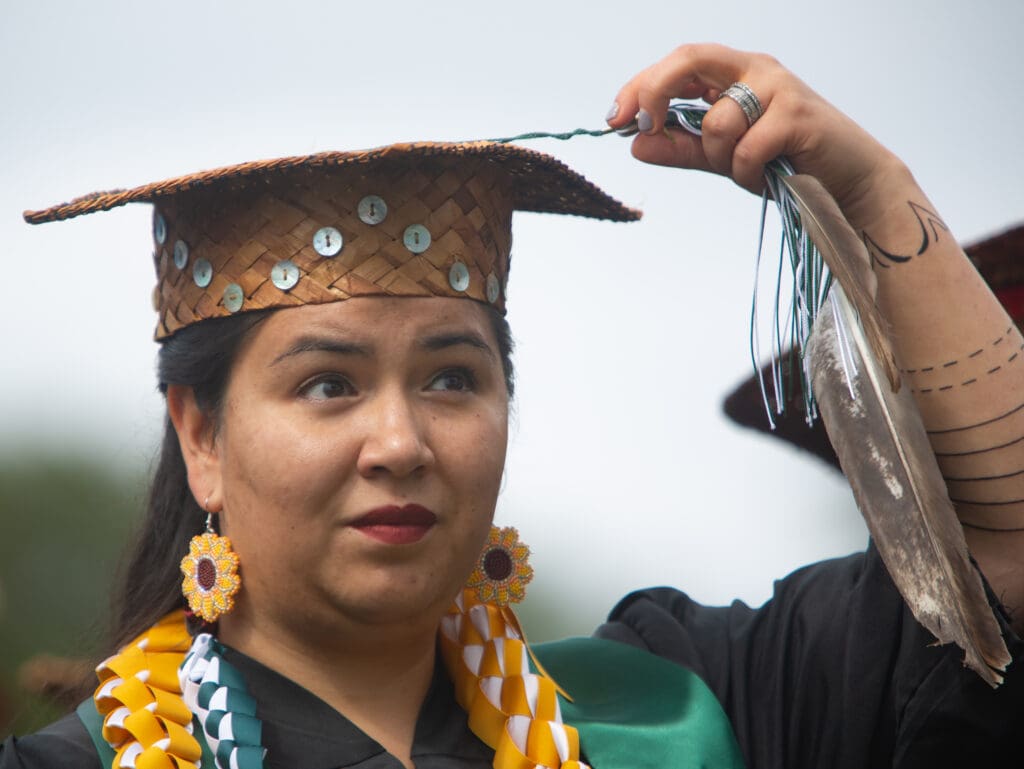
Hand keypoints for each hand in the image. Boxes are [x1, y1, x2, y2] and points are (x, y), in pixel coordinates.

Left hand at [607, 43, 910, 229]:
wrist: (848, 183)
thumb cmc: (786, 162)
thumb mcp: (723, 157)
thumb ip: (682, 148)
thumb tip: (635, 145)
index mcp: (735, 72)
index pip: (678, 63)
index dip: (641, 86)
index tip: (614, 119)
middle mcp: (756, 70)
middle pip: (689, 60)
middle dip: (656, 91)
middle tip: (645, 127)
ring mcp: (779, 88)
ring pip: (716, 122)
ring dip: (720, 158)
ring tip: (748, 169)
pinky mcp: (797, 115)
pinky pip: (745, 150)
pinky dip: (746, 174)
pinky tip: (765, 178)